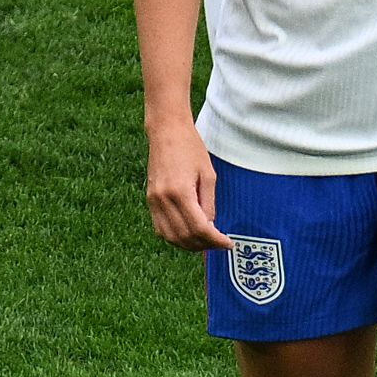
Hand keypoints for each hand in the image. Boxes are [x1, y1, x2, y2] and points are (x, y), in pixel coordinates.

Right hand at [145, 118, 234, 250]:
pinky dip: (175, 237)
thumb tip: (210, 226)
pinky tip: (188, 234)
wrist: (166, 131)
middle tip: (219, 243)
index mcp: (180, 192)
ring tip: (205, 241)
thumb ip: (209, 203)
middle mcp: (163, 199)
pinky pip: (160, 228)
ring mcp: (153, 200)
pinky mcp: (150, 199)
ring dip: (188, 244)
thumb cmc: (190, 148)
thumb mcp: (208, 175)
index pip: (199, 227)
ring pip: (170, 236)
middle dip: (204, 245)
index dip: (215, 240)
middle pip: (184, 236)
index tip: (227, 243)